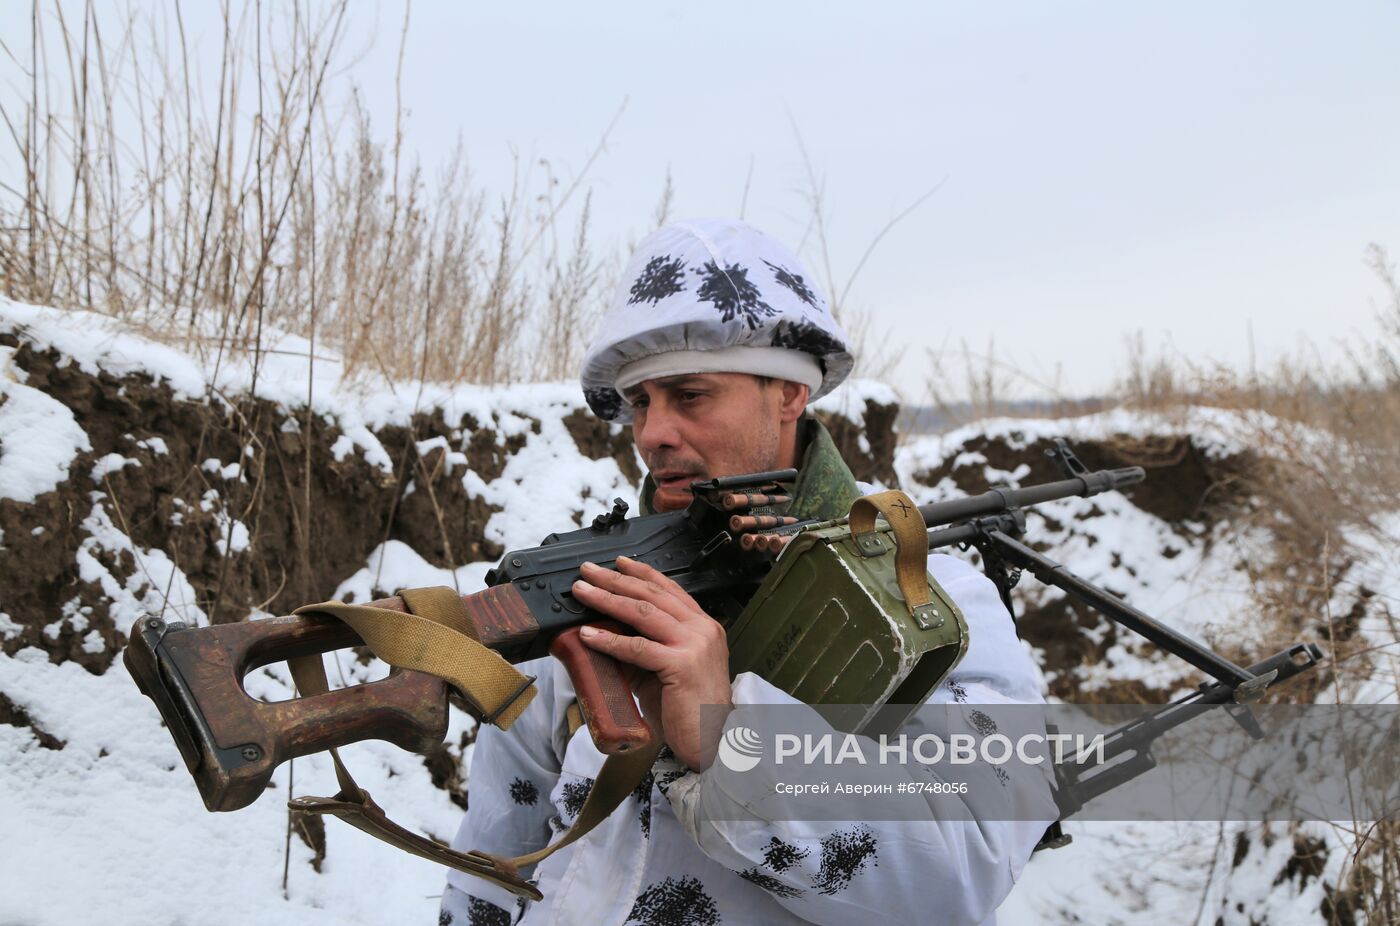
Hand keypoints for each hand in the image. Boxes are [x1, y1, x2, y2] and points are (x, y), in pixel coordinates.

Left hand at [572, 556, 733, 770]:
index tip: (620, 563)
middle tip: (588, 570)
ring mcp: (694, 645)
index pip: (671, 590)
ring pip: (643, 613)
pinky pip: (638, 647)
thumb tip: (609, 634)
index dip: (643, 574)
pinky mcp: (681, 666)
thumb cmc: (691, 711)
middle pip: (653, 595)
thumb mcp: (668, 671)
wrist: (714, 742)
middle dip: (616, 580)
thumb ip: (646, 650)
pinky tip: (589, 635)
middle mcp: (702, 629)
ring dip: (608, 599)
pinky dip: (610, 640)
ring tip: (583, 592)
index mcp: (704, 627)